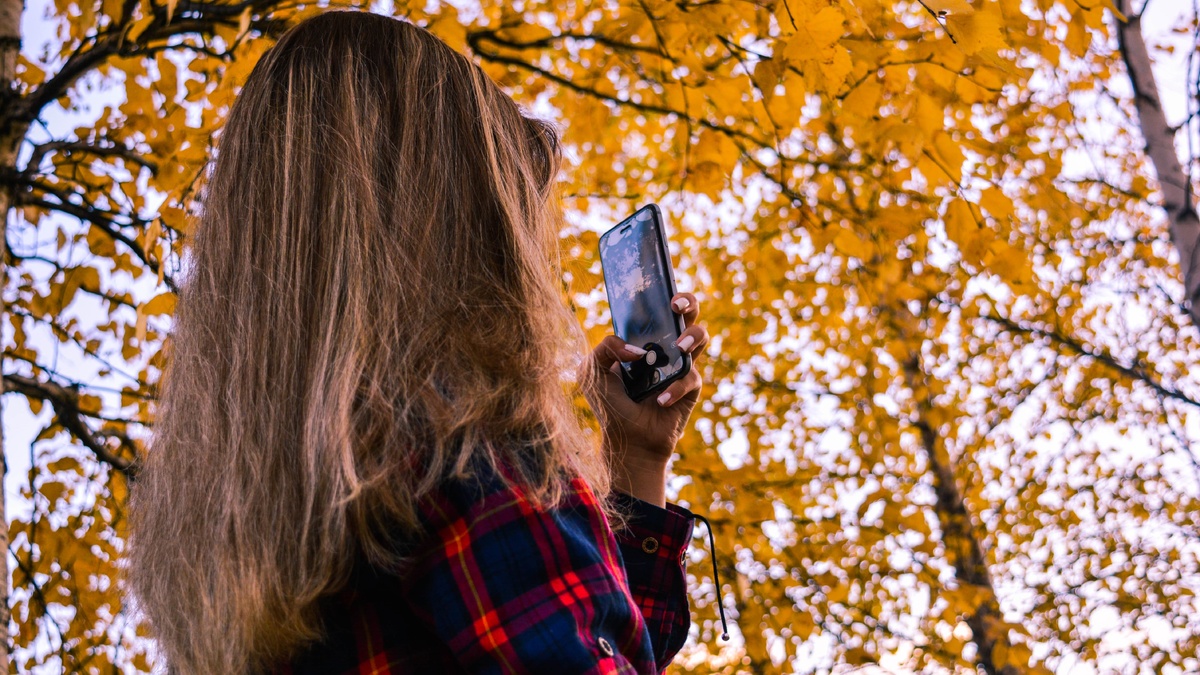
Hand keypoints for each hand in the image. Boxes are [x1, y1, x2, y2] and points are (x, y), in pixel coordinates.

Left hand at [584, 292, 709, 468]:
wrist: (628, 440)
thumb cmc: (610, 403)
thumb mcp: (592, 372)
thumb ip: (605, 348)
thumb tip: (638, 350)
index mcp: (642, 338)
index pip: (656, 308)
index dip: (662, 294)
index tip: (660, 291)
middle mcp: (665, 346)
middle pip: (687, 313)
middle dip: (687, 303)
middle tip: (675, 307)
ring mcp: (680, 364)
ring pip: (700, 337)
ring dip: (692, 337)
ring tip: (678, 349)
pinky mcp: (691, 386)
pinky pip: (691, 377)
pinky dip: (674, 388)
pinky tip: (660, 400)